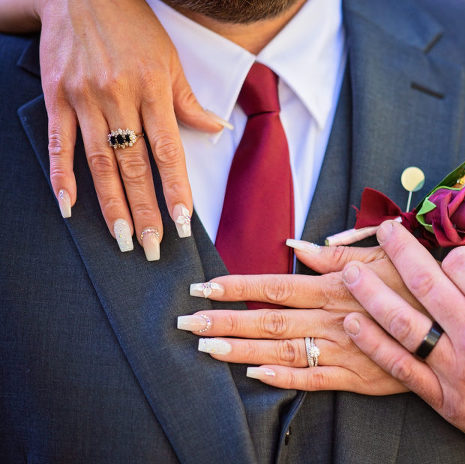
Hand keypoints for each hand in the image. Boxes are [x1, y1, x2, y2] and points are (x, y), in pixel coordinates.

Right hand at [37, 0, 225, 258]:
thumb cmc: (134, 26)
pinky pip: (61, 142)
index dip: (174, 190)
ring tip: (121, 237)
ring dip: (109, 204)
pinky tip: (69, 206)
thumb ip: (189, 101)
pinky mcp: (56, 96)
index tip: (180, 222)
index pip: (168, 152)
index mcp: (153, 90)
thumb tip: (217, 128)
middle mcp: (118, 97)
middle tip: (150, 246)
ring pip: (99, 161)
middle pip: (133, 166)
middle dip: (143, 210)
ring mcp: (84, 98)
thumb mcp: (170, 60)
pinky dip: (62, 175)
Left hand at [177, 243, 418, 394]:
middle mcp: (331, 318)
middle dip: (225, 321)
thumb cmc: (421, 282)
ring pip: (283, 350)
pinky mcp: (357, 377)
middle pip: (269, 320)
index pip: (275, 285)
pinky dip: (283, 378)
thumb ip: (337, 254)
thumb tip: (296, 246)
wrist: (459, 325)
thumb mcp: (385, 256)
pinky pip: (313, 379)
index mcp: (335, 286)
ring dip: (242, 350)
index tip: (204, 287)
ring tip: (207, 349)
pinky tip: (255, 376)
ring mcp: (343, 349)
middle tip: (187, 324)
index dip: (238, 287)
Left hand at [341, 222, 464, 463]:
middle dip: (398, 250)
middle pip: (424, 282)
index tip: (448, 252)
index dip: (450, 251)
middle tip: (383, 230)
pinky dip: (373, 344)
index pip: (459, 262)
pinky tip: (353, 323)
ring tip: (350, 272)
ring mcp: (459, 369)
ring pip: (402, 322)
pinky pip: (402, 368)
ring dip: (370, 293)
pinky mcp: (447, 399)